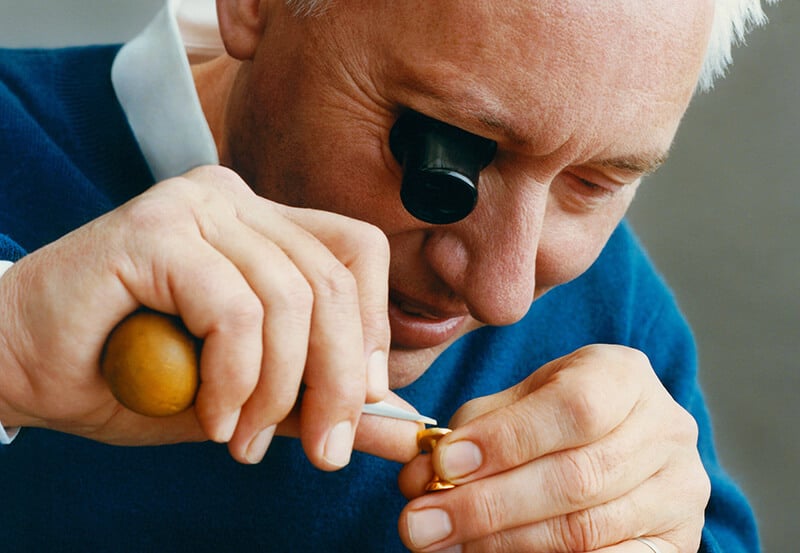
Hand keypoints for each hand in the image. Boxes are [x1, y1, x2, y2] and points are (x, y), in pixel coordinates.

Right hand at [0, 165, 413, 465]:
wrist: (21, 368)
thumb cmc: (131, 377)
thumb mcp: (250, 396)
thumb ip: (321, 402)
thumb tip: (404, 429)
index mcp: (264, 224)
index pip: (357, 253)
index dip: (373, 327)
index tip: (362, 401)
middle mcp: (233, 201)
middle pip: (332, 280)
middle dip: (337, 380)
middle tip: (322, 450)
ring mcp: (194, 206)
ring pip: (288, 299)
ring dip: (276, 391)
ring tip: (241, 440)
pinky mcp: (153, 230)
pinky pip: (234, 311)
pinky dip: (234, 378)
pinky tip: (209, 414)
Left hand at [397, 345, 709, 551]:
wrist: (617, 443)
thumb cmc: (554, 415)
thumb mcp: (518, 400)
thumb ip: (475, 429)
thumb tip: (422, 475)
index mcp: (625, 376)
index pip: (574, 407)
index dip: (506, 440)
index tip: (443, 464)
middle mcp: (665, 431)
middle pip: (577, 477)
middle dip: (487, 505)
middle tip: (421, 523)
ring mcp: (679, 492)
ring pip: (584, 531)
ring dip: (501, 543)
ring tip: (442, 543)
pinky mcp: (676, 544)